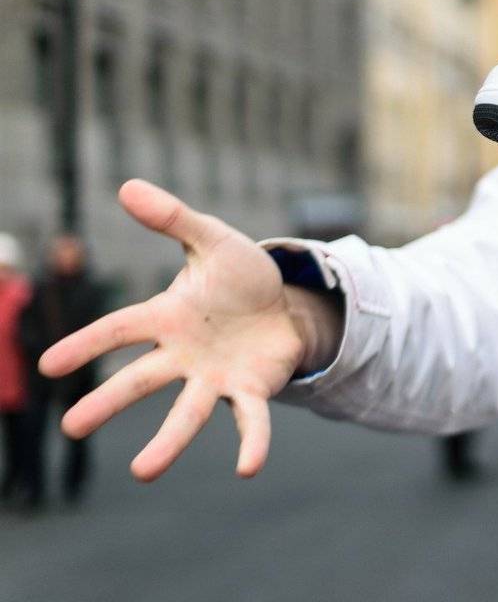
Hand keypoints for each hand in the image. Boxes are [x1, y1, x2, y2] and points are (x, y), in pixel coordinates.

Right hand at [39, 180, 335, 480]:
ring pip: (188, 411)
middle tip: (71, 428)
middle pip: (142, 380)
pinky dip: (251, 443)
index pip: (120, 330)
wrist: (285, 306)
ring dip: (168, 442)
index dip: (87, 345)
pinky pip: (249, 420)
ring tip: (145, 473)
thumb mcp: (212, 240)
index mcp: (168, 317)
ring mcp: (215, 377)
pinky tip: (248, 469)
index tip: (51, 365)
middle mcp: (183, 354)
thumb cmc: (239, 277)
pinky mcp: (250, 390)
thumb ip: (174, 219)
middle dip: (109, 402)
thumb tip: (127, 186)